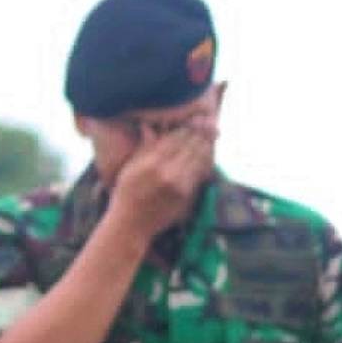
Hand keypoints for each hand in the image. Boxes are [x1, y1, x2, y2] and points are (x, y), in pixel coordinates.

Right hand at [107, 119, 217, 239]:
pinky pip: (200, 174)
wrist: (132, 225)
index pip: (174, 138)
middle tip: (212, 120)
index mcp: (151, 163)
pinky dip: (206, 162)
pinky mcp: (186, 196)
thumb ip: (144, 148)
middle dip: (201, 132)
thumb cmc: (126, 194)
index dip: (186, 126)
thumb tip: (149, 127)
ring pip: (199, 159)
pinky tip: (210, 153)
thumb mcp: (129, 168)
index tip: (195, 117)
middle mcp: (167, 172)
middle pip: (190, 146)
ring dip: (208, 144)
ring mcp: (179, 185)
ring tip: (215, 132)